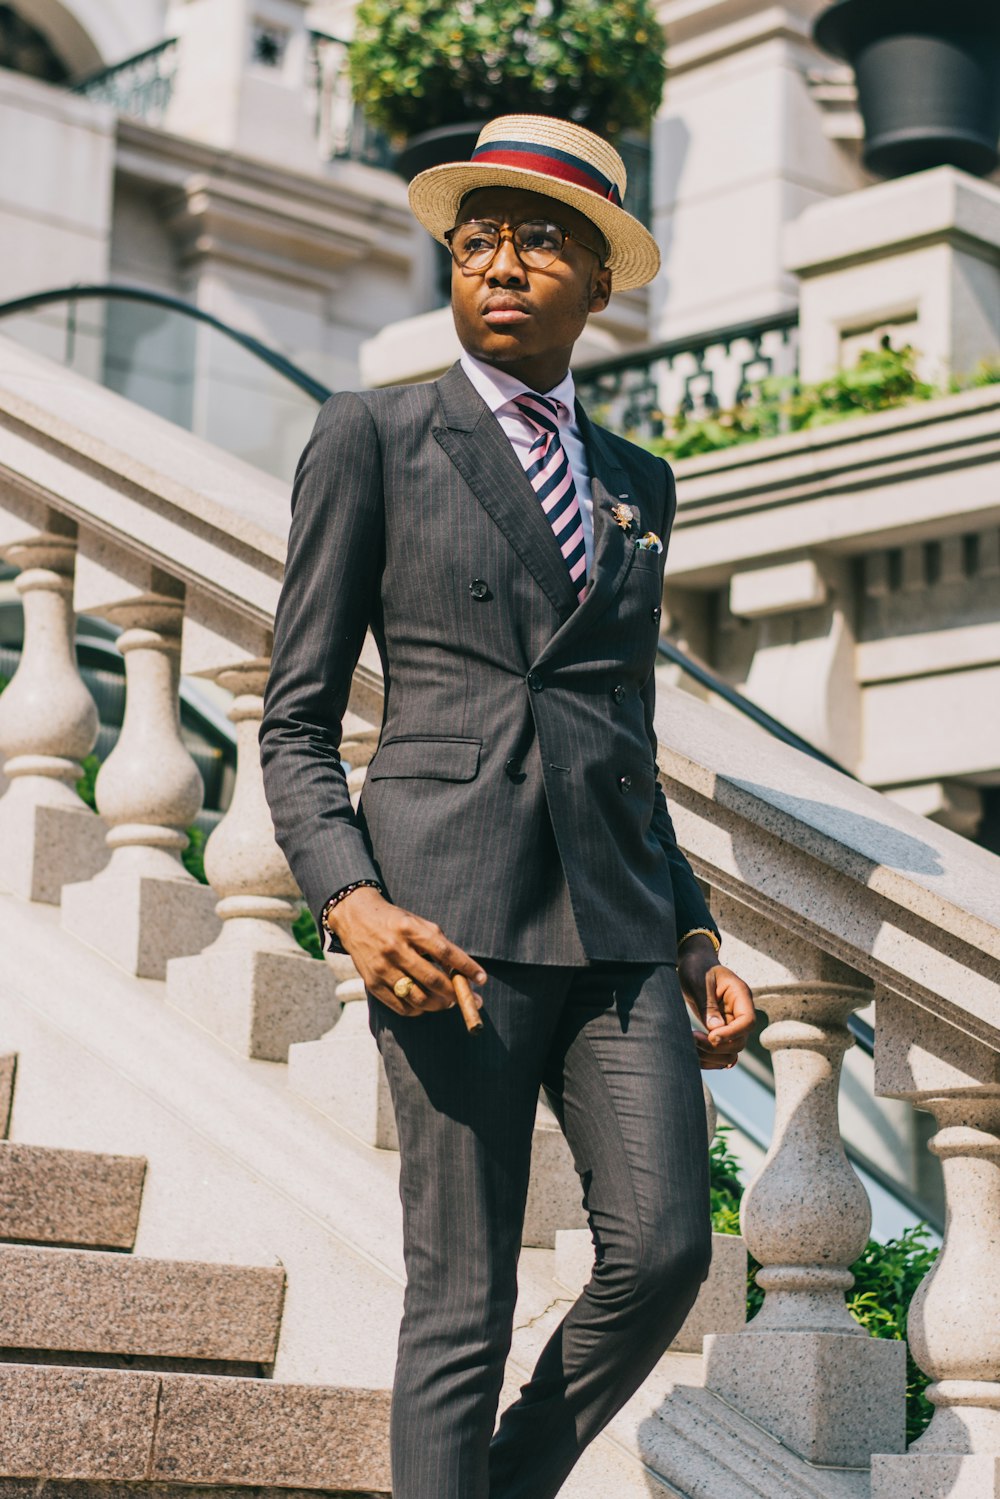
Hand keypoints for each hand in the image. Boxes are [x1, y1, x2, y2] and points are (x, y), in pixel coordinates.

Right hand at [325, 886, 486, 1016]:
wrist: (355, 918)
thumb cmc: (395, 921)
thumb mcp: (417, 923)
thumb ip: (438, 944)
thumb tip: (460, 972)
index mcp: (410, 930)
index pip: (445, 952)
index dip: (466, 967)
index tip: (481, 978)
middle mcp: (395, 949)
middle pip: (433, 980)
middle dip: (454, 993)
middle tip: (465, 998)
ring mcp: (382, 968)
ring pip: (418, 998)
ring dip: (438, 1004)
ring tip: (447, 1002)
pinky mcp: (373, 984)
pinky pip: (401, 1006)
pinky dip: (418, 1010)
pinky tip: (425, 1004)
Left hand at [678, 934, 754, 1070]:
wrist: (694, 965)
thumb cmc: (697, 968)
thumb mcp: (699, 981)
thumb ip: (707, 1003)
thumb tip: (715, 1029)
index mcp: (740, 996)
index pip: (748, 1021)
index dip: (732, 1034)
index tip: (711, 1036)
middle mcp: (739, 1012)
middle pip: (740, 1041)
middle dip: (717, 1046)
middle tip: (694, 1038)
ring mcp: (731, 1024)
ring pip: (731, 1052)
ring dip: (712, 1055)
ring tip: (690, 1045)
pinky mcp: (721, 1032)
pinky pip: (721, 1053)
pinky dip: (709, 1058)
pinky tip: (693, 1052)